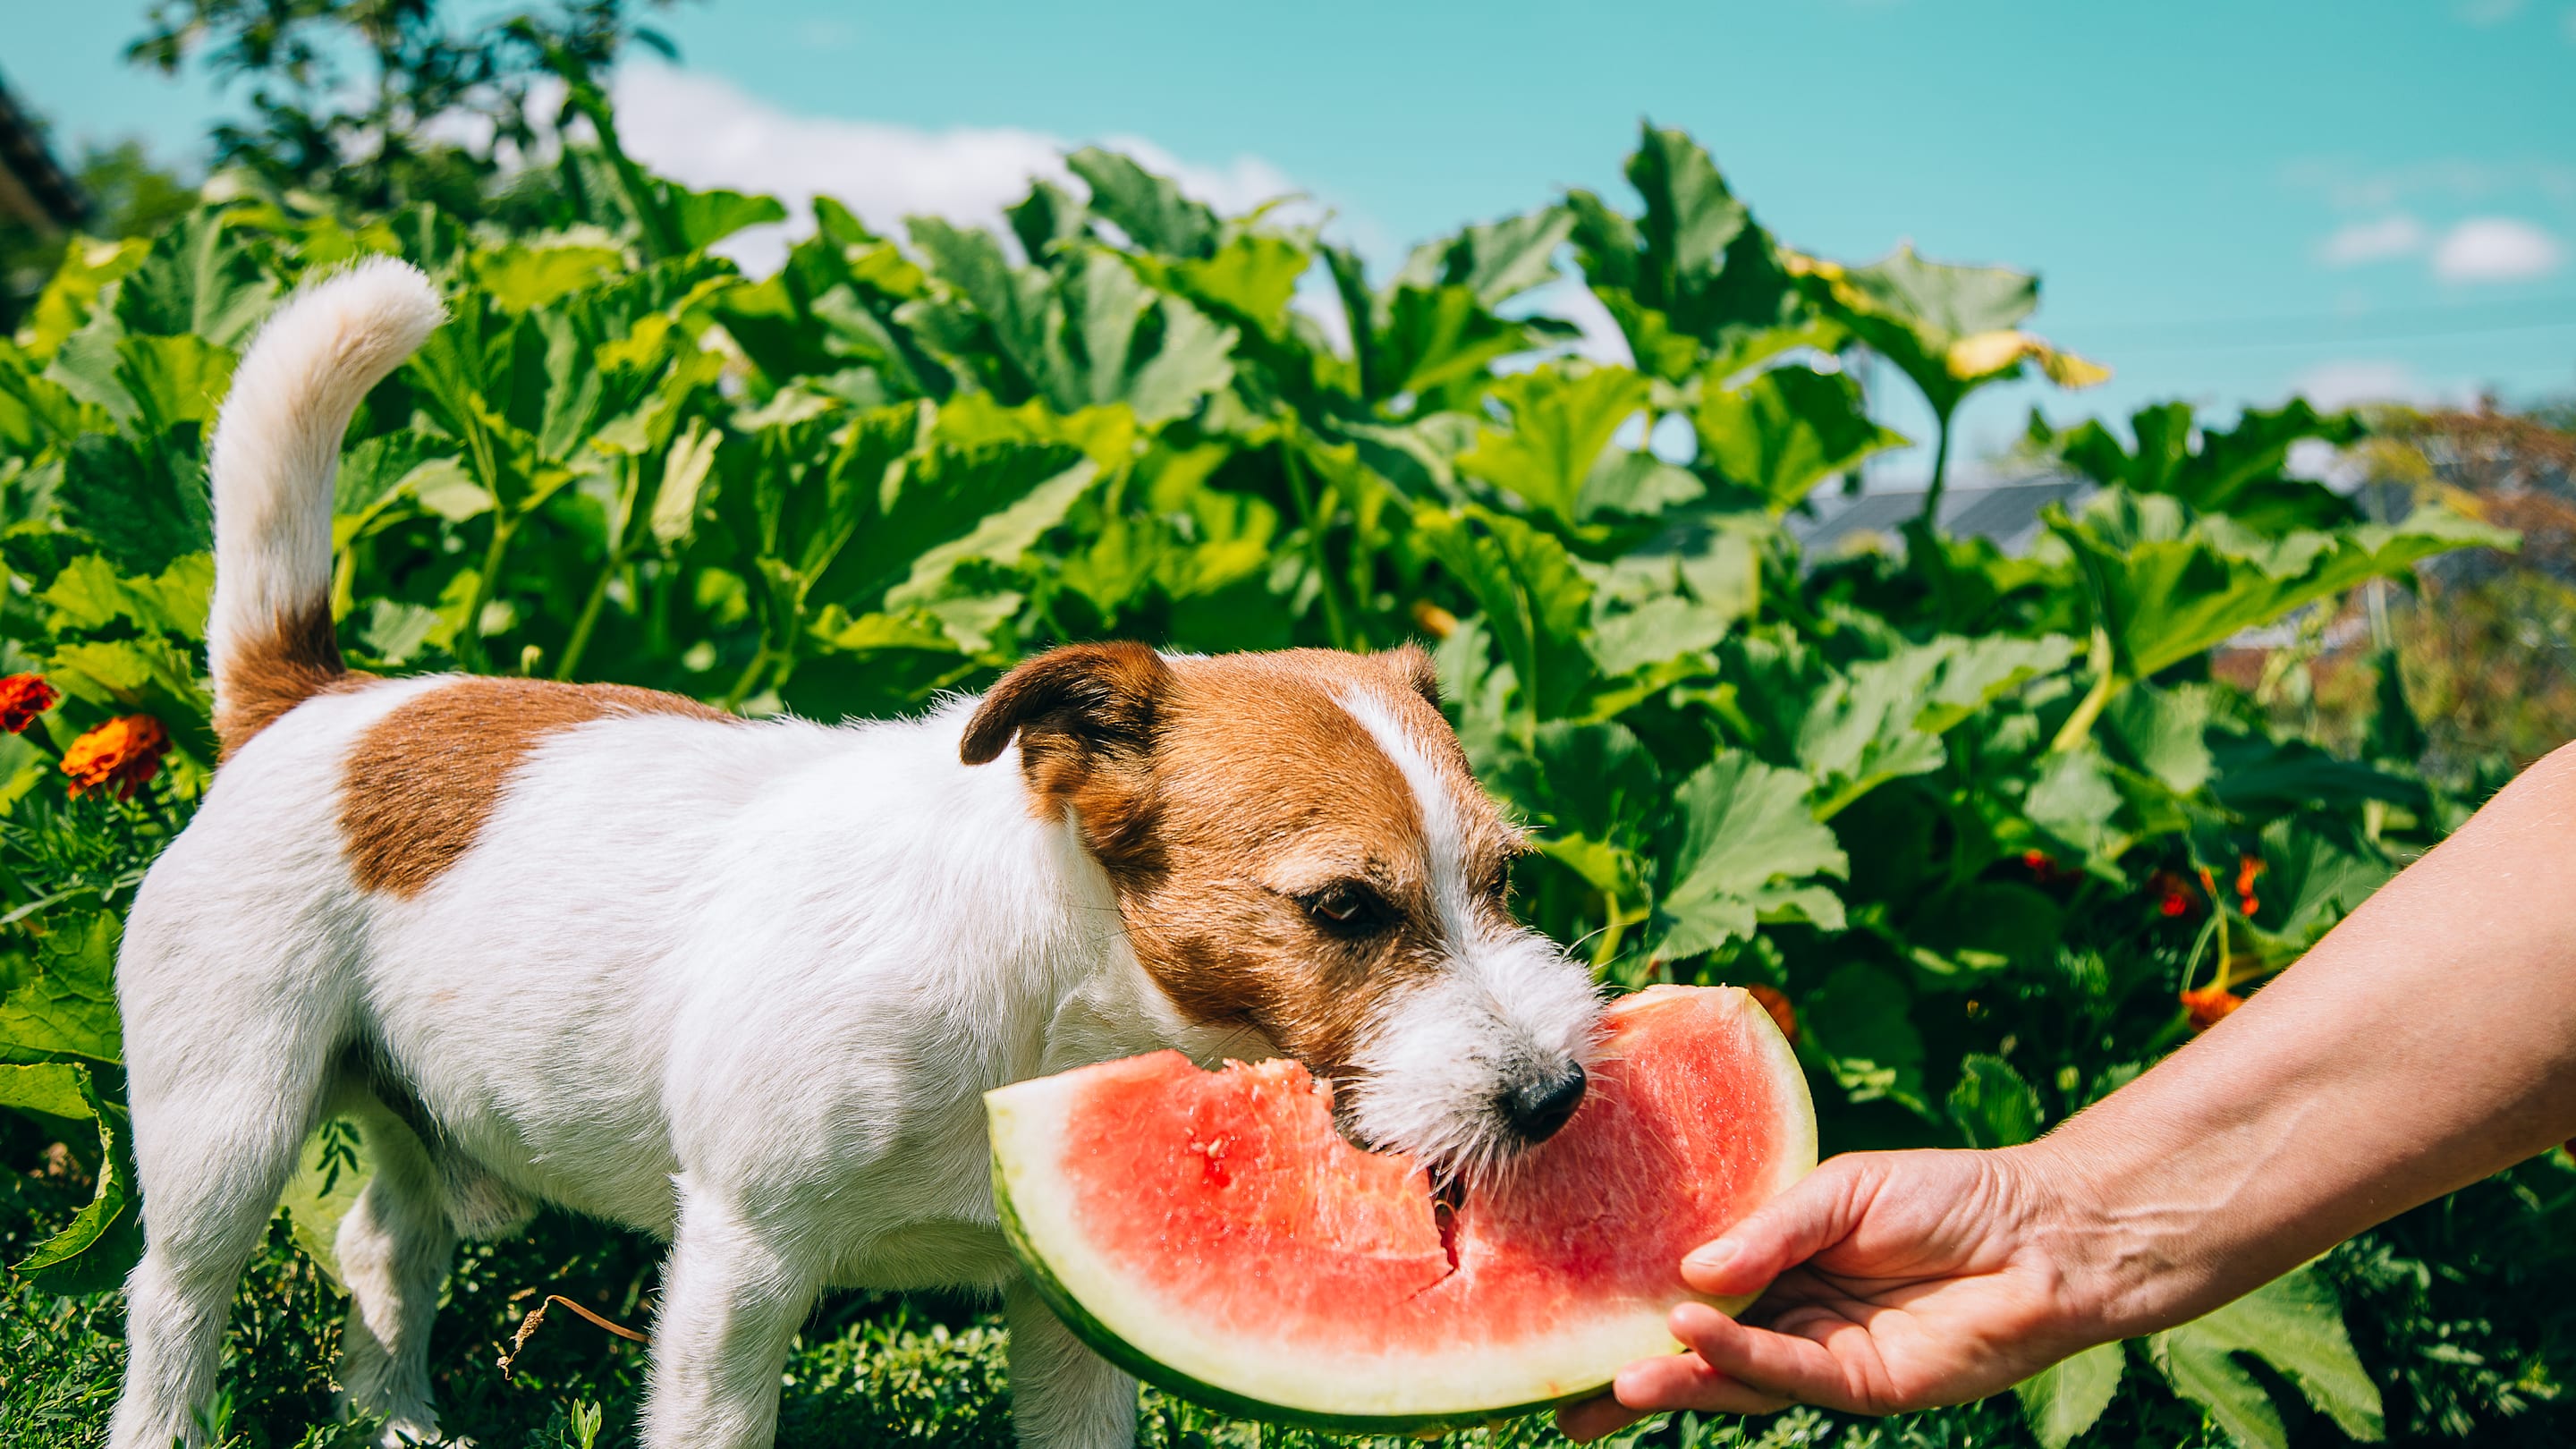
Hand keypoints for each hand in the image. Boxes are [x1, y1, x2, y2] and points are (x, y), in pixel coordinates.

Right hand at [1558, 1146, 2104, 1441]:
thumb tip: (1688, 1275)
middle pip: (1700, 1352)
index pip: (1695, 1292)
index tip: (1570, 1321)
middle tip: (1564, 1403)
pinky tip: (1692, 1335)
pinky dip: (1737, 1358)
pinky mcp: (1865, 1385)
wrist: (2044, 1233)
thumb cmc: (1949, 1196)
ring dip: (1677, 1376)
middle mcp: (1793, 1315)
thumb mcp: (1840, 1191)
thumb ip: (1767, 1232)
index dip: (1636, 1307)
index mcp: (1781, 1263)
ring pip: (1734, 1377)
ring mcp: (1825, 1355)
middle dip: (1635, 1377)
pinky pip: (1787, 1374)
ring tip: (1617, 1374)